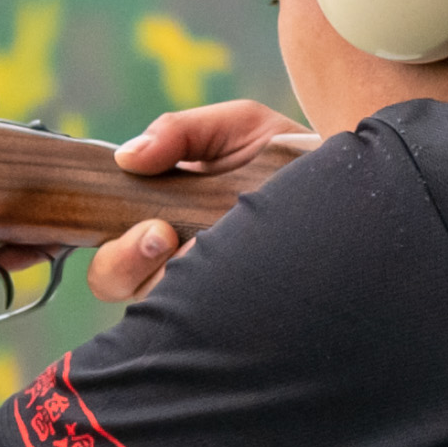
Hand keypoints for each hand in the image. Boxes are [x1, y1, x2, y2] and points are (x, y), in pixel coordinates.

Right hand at [86, 99, 316, 302]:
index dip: (93, 249)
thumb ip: (178, 132)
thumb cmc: (290, 154)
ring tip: (199, 247)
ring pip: (157, 305)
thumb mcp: (234, 127)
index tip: (118, 235)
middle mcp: (174, 260)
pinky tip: (239, 270)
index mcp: (160, 216)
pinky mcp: (241, 309)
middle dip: (124, 262)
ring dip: (167, 279)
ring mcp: (206, 289)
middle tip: (161, 236)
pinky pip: (207, 319)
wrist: (355, 183)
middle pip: (114, 283)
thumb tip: (128, 157)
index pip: (104, 246)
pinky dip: (212, 297)